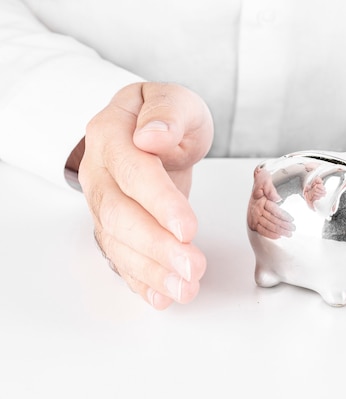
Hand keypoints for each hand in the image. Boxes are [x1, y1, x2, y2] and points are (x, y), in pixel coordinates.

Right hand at [78, 82, 212, 309]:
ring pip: (119, 242)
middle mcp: (100, 172)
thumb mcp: (177, 101)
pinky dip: (140, 280)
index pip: (133, 172)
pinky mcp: (114, 226)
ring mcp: (103, 202)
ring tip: (184, 288)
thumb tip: (152, 135)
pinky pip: (121, 256)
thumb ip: (167, 113)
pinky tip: (161, 296)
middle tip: (191, 267)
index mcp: (112, 134)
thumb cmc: (166, 117)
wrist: (149, 132)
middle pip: (121, 215)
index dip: (159, 202)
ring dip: (152, 271)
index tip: (186, 227)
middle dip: (157, 247)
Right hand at [247, 167, 294, 238]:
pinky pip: (261, 231)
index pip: (274, 210)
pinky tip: (278, 236)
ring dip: (279, 231)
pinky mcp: (253, 223)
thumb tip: (276, 198)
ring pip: (268, 226)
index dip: (283, 216)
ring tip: (289, 233)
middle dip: (284, 226)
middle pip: (272, 220)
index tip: (292, 219)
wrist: (257, 183)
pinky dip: (269, 234)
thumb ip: (270, 189)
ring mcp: (254, 217)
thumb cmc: (262, 181)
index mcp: (260, 201)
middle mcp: (256, 210)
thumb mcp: (265, 180)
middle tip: (293, 228)